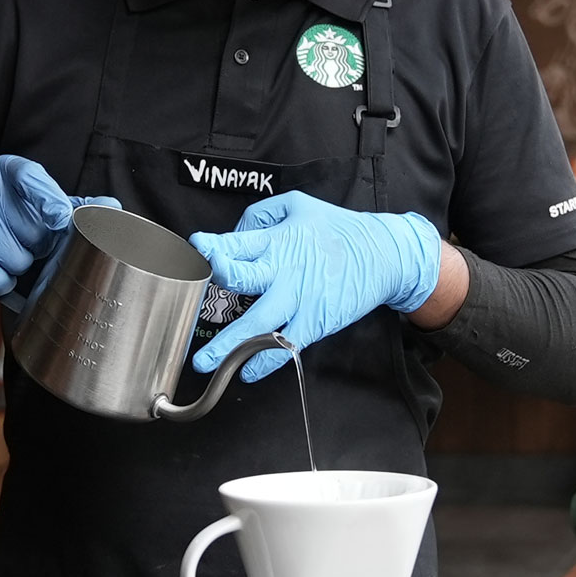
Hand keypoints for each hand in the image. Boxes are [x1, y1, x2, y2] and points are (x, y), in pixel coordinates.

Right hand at [0, 155, 118, 303]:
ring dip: (23, 267)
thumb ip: (80, 207)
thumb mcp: (47, 210)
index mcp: (7, 172)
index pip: (30, 176)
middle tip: (33, 244)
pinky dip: (3, 283)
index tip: (62, 219)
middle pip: (33, 228)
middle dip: (40, 245)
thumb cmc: (15, 226)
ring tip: (15, 256)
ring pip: (17, 258)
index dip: (49, 199)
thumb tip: (112, 206)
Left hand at [189, 191, 440, 380]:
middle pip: (243, 279)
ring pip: (259, 324)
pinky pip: (285, 345)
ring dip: (229, 345)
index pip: (237, 243)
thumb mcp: (297, 204)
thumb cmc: (338, 229)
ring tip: (205, 362)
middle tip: (191, 301)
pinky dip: (265, 361)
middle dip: (218, 286)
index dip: (213, 248)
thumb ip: (258, 217)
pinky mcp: (316, 322)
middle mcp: (285, 270)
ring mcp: (300, 299)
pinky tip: (246, 371)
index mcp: (277, 240)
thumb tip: (233, 234)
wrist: (384, 254)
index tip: (195, 251)